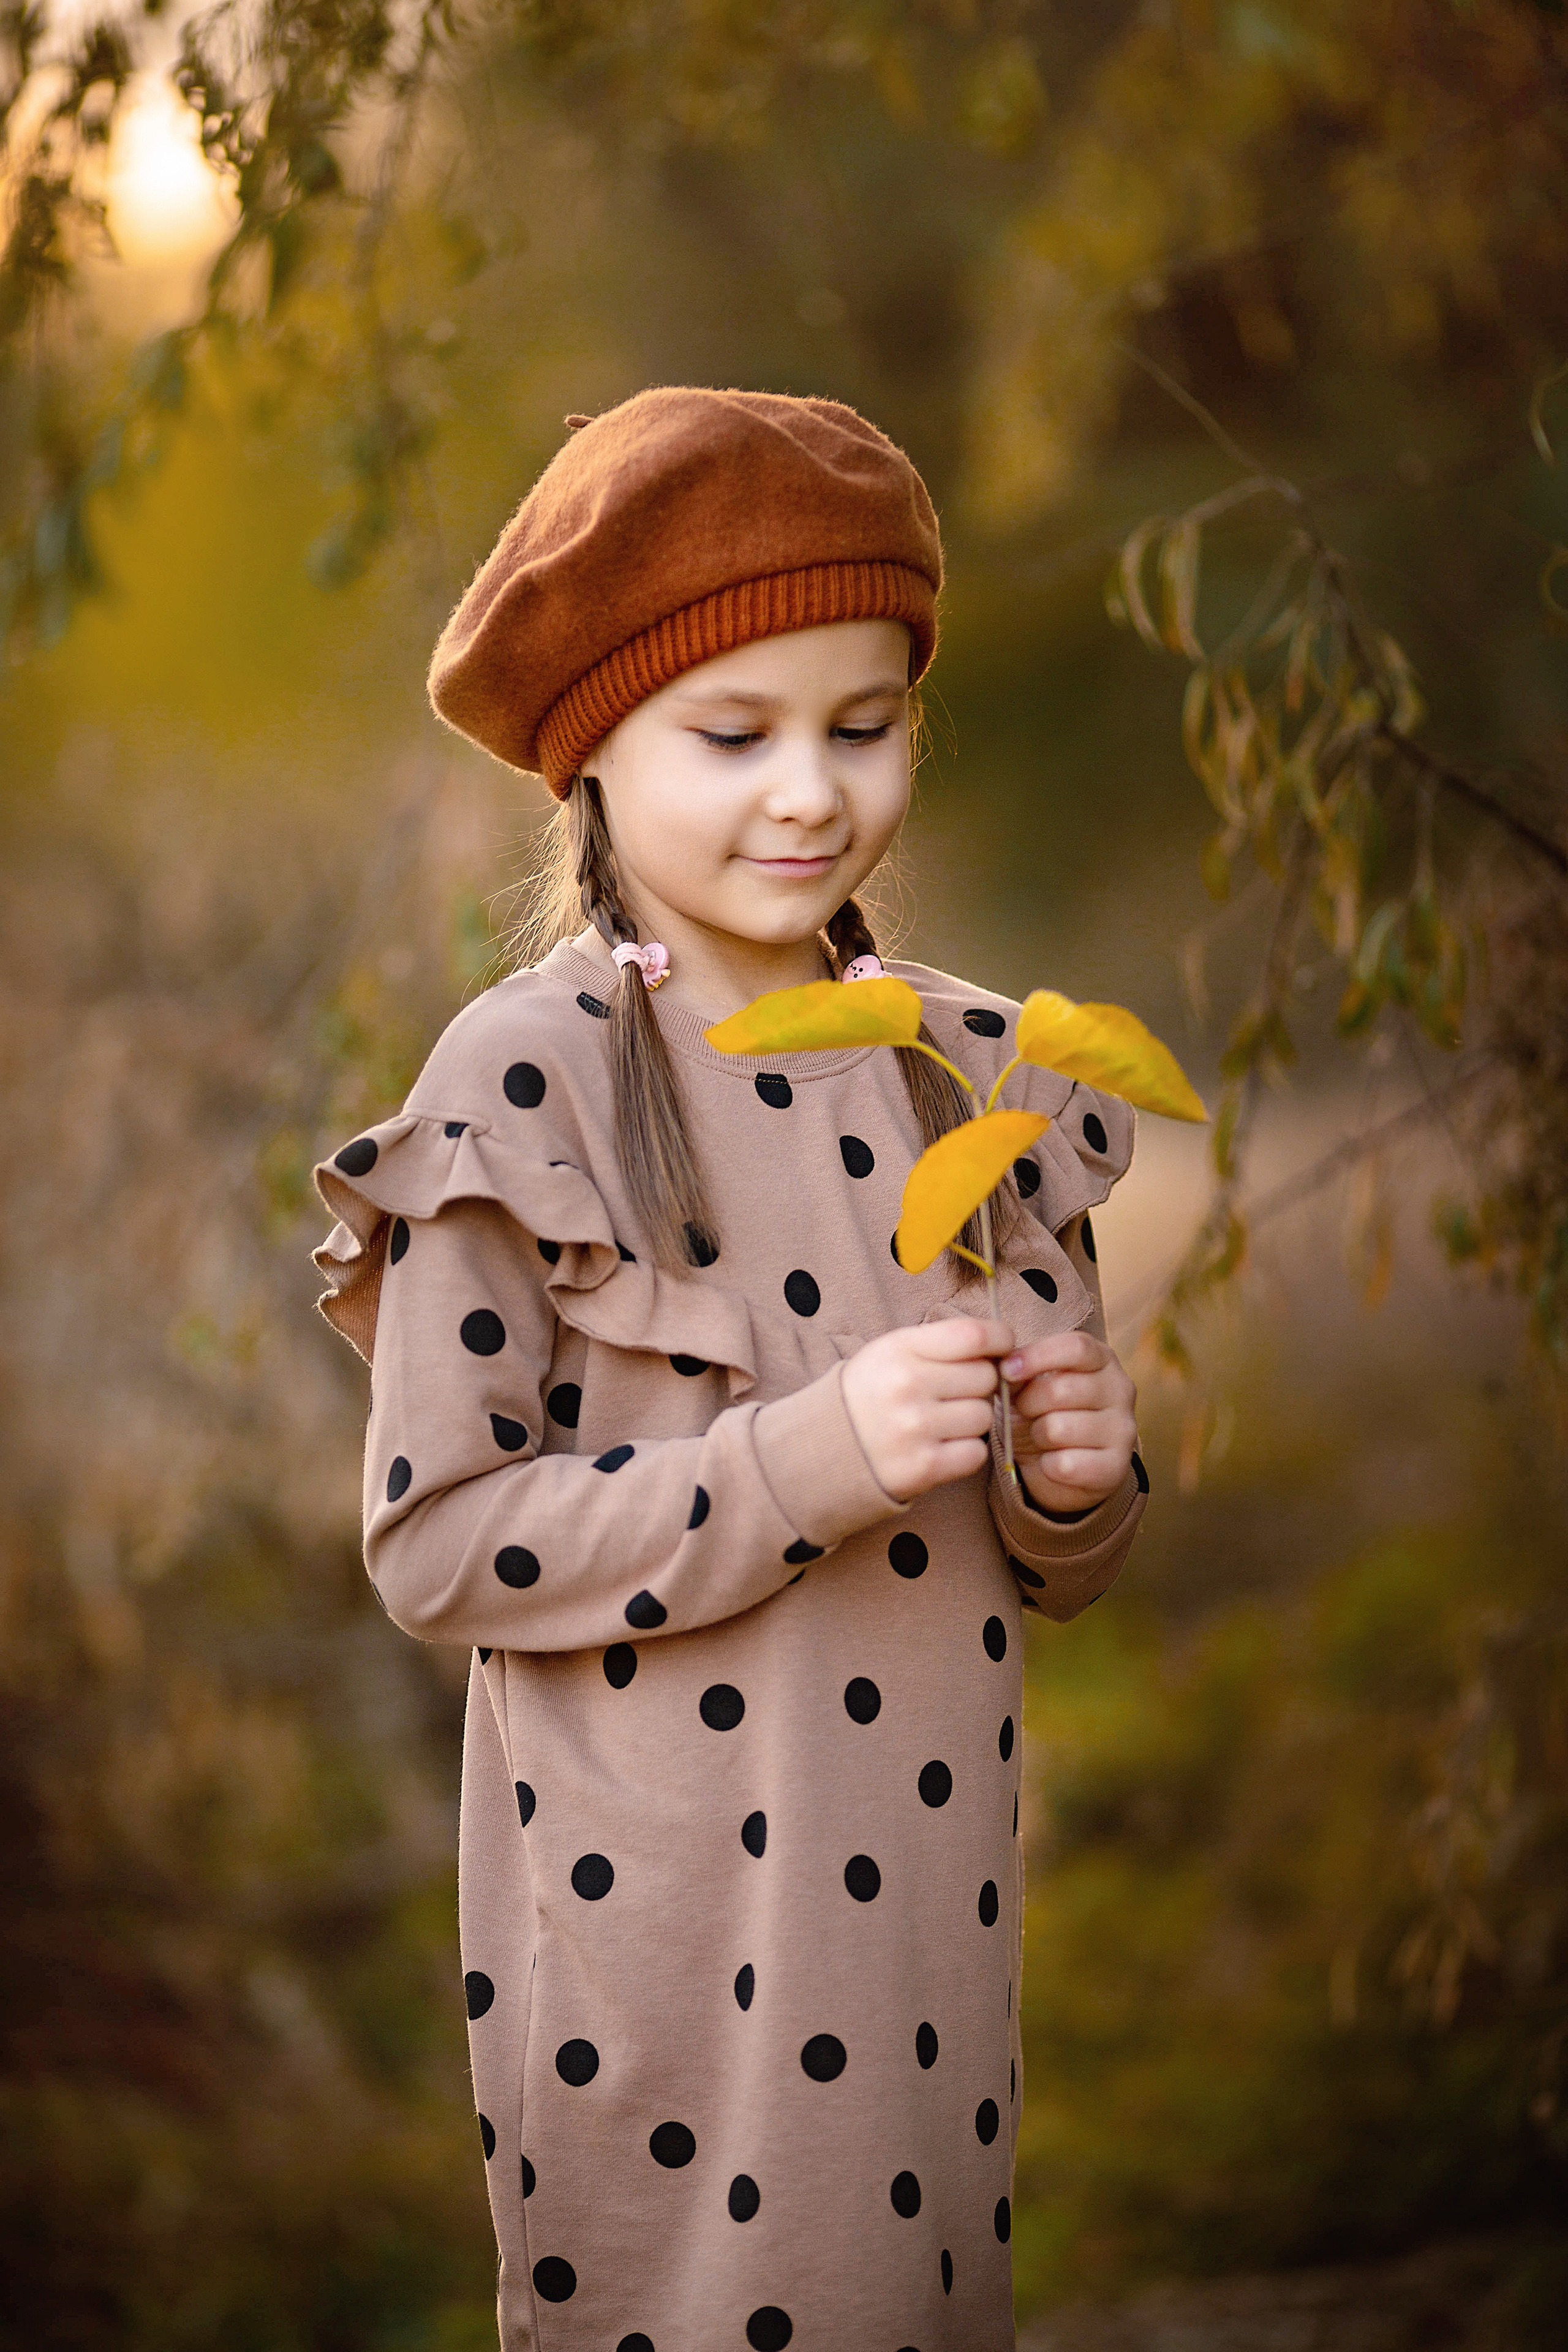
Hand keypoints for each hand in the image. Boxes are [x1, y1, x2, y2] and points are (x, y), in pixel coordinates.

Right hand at [843, 1318, 1012, 1503]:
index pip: (973, 1335)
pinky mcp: (923, 1467)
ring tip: (943, 1422)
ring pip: (984, 1416)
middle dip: (980, 1385)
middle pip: (985, 1377)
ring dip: (972, 1420)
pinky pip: (976, 1453)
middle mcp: (907, 1385)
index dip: (1000, 1339)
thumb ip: (940, 1343)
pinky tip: (942, 1446)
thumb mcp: (890, 1353)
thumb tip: (1001, 1347)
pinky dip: (967, 1452)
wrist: (822, 1450)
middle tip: (955, 1394)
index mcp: (900, 1349)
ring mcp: (915, 1428)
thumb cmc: (869, 1394)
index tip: (1002, 1347)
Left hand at [1002, 1330, 1137, 1514]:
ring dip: (1037, 1435)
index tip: (1007, 1370)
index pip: (1076, 1348)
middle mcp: (1120, 1390)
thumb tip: (1004, 1367)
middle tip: (1024, 1410)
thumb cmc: (1044, 1413)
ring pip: (1059, 1429)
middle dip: (1028, 1402)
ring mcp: (1123, 1430)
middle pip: (1061, 1389)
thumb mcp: (1030, 1384)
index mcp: (1102, 1360)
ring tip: (1041, 1435)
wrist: (1062, 1465)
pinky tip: (1053, 1461)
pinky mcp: (1116, 1468)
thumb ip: (1019, 1370)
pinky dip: (1048, 1466)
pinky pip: (1065, 1464)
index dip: (1037, 1356)